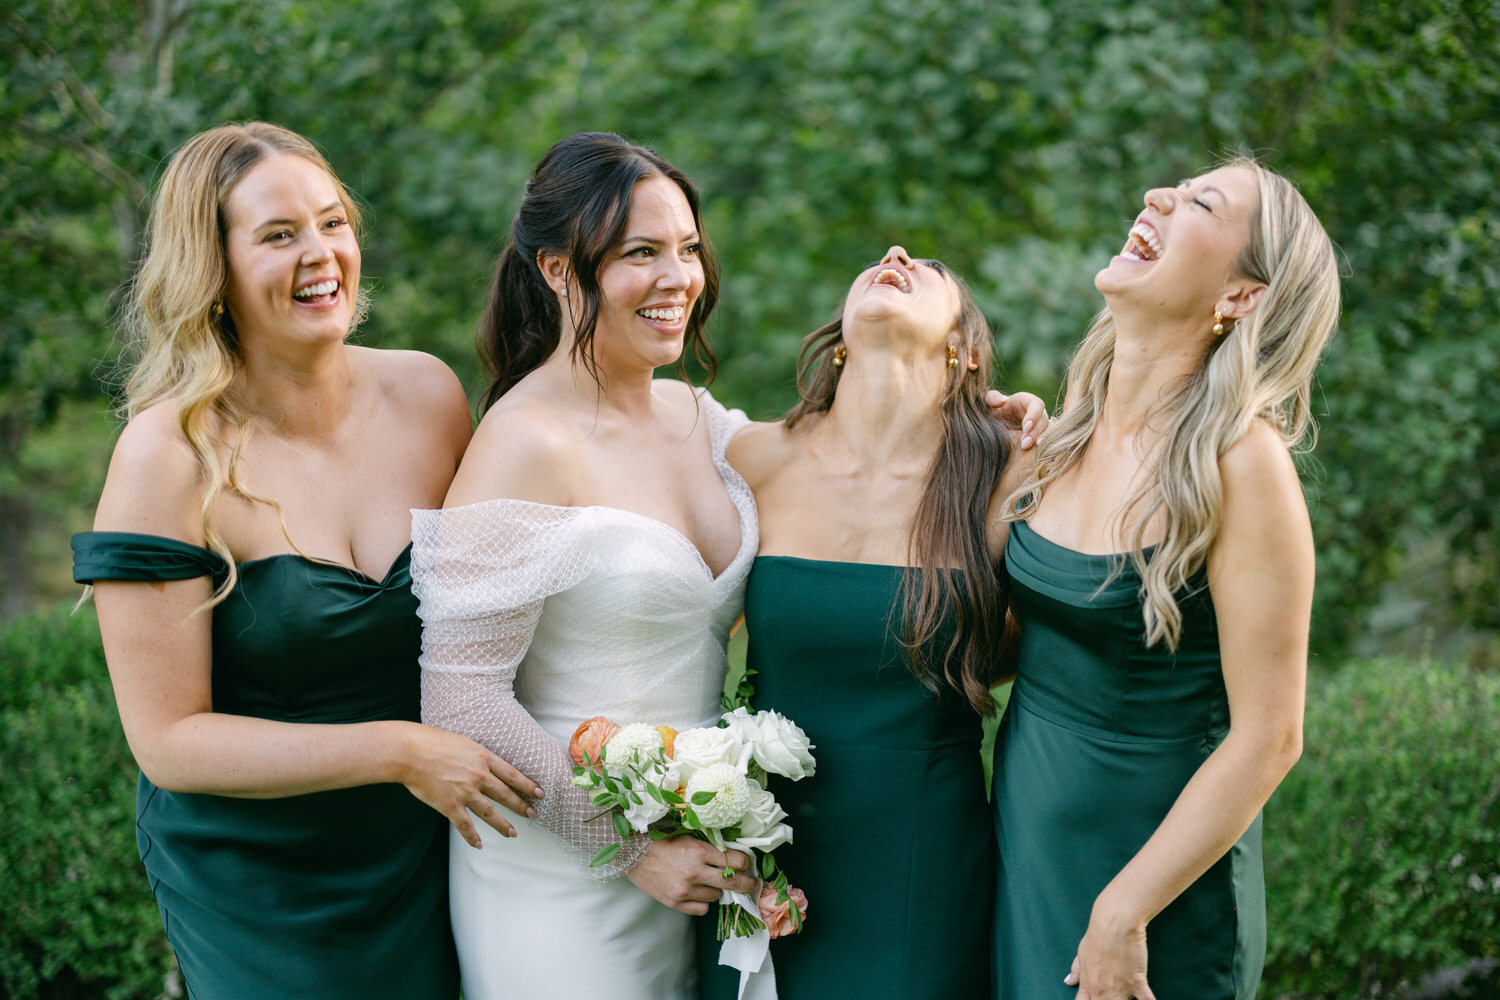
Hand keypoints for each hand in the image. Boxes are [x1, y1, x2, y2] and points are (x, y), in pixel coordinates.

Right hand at [396, 722, 543, 847]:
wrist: (410, 752)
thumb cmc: (433, 742)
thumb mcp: (464, 742)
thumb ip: (477, 756)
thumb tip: (486, 765)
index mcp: (483, 758)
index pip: (512, 774)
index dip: (528, 785)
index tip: (540, 793)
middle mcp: (479, 776)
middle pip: (506, 794)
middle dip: (522, 806)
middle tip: (533, 814)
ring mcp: (465, 792)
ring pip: (490, 813)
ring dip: (503, 825)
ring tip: (513, 833)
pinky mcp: (450, 805)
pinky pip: (465, 825)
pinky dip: (473, 837)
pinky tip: (479, 845)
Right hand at [626, 837, 759, 914]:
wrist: (632, 854)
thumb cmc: (660, 840)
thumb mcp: (688, 836)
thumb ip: (709, 846)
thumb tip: (733, 853)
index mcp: (698, 851)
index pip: (735, 860)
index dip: (745, 861)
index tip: (746, 863)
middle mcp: (694, 872)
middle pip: (733, 882)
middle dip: (747, 883)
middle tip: (753, 884)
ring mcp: (685, 890)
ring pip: (716, 896)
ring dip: (717, 889)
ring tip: (709, 881)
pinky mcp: (675, 903)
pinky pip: (702, 909)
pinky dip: (703, 901)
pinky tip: (698, 892)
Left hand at [986, 389, 1049, 448]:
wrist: (994, 422)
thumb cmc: (992, 409)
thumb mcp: (988, 402)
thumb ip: (992, 398)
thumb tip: (1004, 400)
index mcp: (1026, 401)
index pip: (1037, 405)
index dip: (1034, 416)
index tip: (1025, 427)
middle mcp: (1036, 412)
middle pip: (1043, 420)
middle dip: (1036, 432)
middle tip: (1024, 443)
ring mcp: (1038, 425)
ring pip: (1046, 431)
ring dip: (1038, 440)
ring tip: (1025, 447)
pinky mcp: (1037, 436)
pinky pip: (1044, 440)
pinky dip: (1039, 446)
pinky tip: (1032, 452)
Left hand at [1064, 918, 1155, 999]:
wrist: (1115, 922)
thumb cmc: (1098, 934)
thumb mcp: (1082, 952)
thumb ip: (1076, 970)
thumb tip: (1069, 981)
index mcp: (1088, 984)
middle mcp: (1102, 991)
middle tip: (1112, 997)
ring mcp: (1120, 988)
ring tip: (1127, 997)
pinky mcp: (1137, 982)